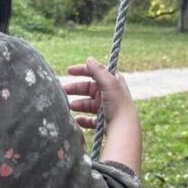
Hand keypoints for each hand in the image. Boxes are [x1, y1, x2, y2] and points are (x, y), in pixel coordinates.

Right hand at [63, 57, 141, 173]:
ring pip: (87, 104)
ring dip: (78, 104)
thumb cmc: (117, 103)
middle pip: (88, 88)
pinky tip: (77, 119)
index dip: (82, 70)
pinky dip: (82, 119)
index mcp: (112, 82)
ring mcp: (105, 108)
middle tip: (64, 90)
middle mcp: (109, 94)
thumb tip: (89, 59)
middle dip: (76, 88)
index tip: (68, 71)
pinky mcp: (102, 122)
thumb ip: (98, 71)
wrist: (123, 127)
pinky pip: (89, 119)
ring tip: (70, 106)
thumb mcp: (108, 83)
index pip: (95, 73)